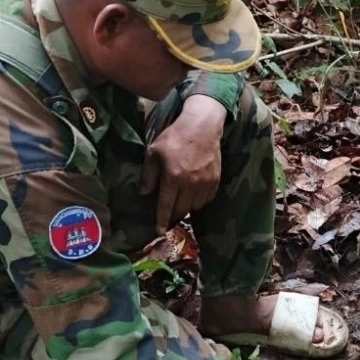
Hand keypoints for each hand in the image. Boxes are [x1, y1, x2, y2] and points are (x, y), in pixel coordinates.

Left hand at [140, 95, 227, 232]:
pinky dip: (198, 200)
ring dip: (186, 207)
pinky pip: (206, 200)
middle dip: (173, 215)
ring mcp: (204, 184)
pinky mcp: (215, 182)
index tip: (158, 232)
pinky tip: (193, 192)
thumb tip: (144, 193)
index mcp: (172, 178)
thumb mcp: (154, 152)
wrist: (202, 127)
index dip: (161, 221)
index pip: (165, 206)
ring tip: (181, 199)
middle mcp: (189, 185)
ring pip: (194, 207)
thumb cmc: (174, 138)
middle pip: (180, 210)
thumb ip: (148, 175)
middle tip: (168, 213)